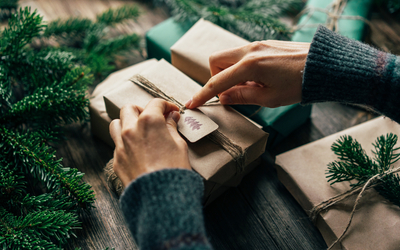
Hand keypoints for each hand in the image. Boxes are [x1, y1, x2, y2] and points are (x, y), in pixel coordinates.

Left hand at [109, 99, 190, 186]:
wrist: (160, 196)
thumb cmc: (174, 170)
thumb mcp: (179, 145)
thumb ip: (171, 128)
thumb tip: (171, 118)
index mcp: (149, 122)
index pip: (155, 103)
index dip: (166, 106)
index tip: (172, 112)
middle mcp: (130, 130)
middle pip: (129, 108)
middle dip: (142, 110)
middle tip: (154, 118)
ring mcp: (121, 145)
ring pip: (116, 124)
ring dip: (127, 123)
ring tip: (139, 131)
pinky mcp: (116, 160)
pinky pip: (117, 145)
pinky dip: (126, 143)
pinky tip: (138, 151)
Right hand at [186, 40, 309, 108]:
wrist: (324, 66)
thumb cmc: (299, 84)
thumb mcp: (270, 98)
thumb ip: (242, 96)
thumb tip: (223, 97)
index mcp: (249, 66)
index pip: (217, 82)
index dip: (202, 94)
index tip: (191, 103)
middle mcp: (250, 51)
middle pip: (216, 60)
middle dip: (217, 77)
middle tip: (232, 91)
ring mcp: (257, 45)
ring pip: (229, 56)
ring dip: (231, 73)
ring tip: (251, 86)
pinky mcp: (265, 44)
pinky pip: (243, 54)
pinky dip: (242, 68)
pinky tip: (260, 78)